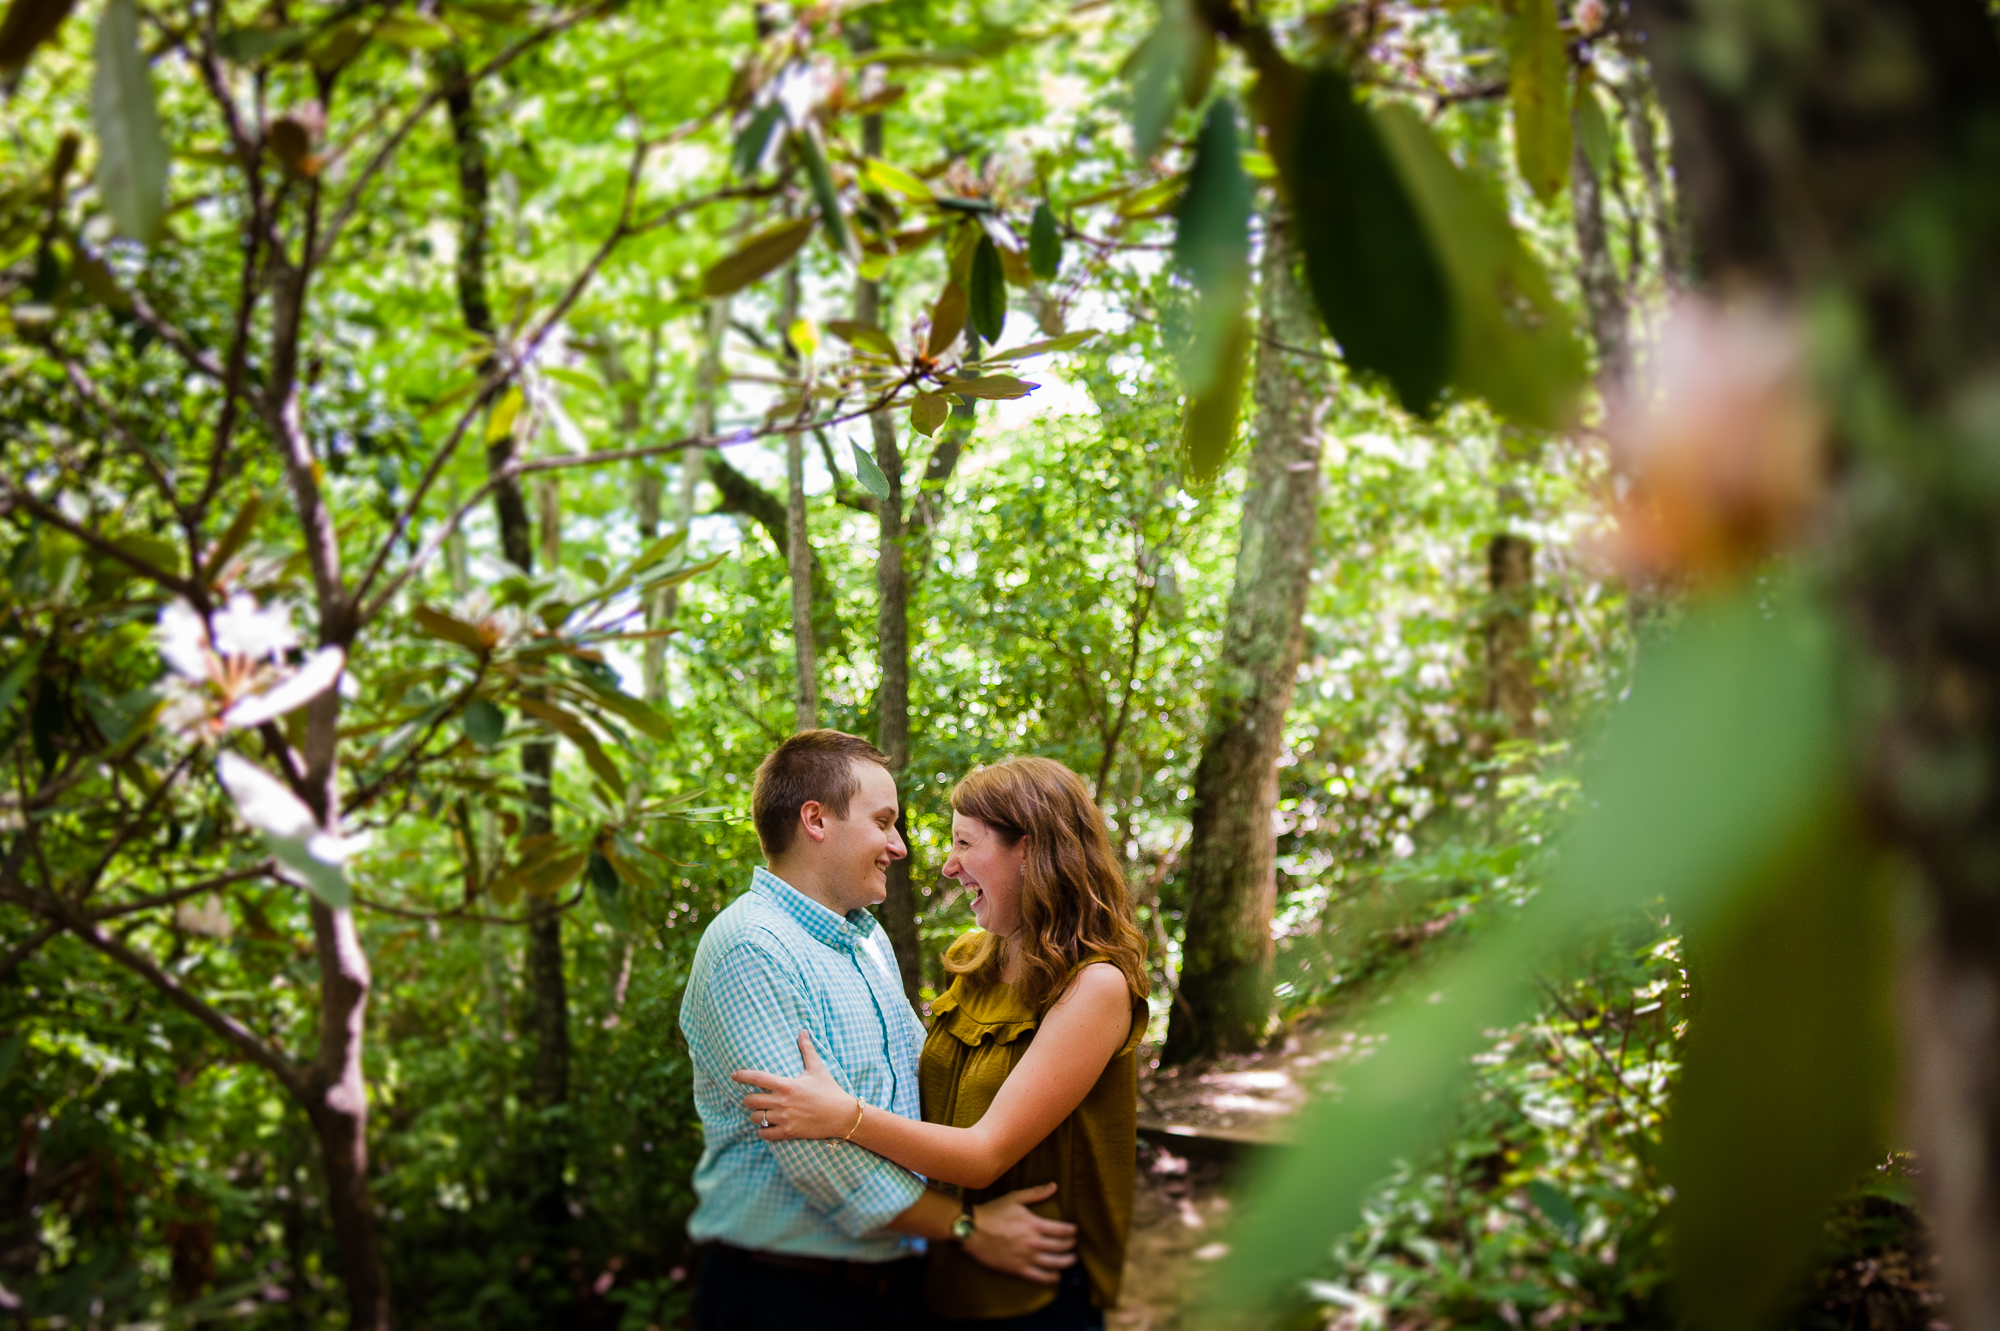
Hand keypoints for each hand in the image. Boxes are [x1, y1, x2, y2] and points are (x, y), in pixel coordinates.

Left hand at [732, 1030, 857, 1140]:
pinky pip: (765, 1134)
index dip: (742, 1076)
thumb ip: (807, 1050)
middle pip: (750, 1100)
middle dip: (747, 1098)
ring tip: (759, 1112)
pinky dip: (762, 1131)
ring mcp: (784, 1118)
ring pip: (756, 1118)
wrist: (841, 1115)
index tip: (734, 1075)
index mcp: (786, 1085)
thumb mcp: (817, 1069)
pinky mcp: (788, 1132)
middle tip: (752, 1098)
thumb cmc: (829, 1090)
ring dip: (755, 1115)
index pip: (757, 1078)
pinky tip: (765, 1127)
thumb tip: (803, 1031)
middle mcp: (782, 1102)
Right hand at [961, 1182, 1077, 1283]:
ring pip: (1054, 1263)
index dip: (1071, 1231)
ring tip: (1071, 1260)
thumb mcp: (1014, 1198)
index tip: (1074, 1231)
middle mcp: (1034, 1242)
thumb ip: (1036, 1193)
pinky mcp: (1017, 1269)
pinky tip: (1056, 1276)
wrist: (972, 1230)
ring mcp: (1026, 1257)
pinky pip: (1040, 1277)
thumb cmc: (993, 1212)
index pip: (1062, 1230)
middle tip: (1073, 1244)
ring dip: (1066, 1262)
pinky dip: (1051, 1278)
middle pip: (1061, 1247)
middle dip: (1070, 1245)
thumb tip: (1054, 1186)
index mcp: (1035, 1224)